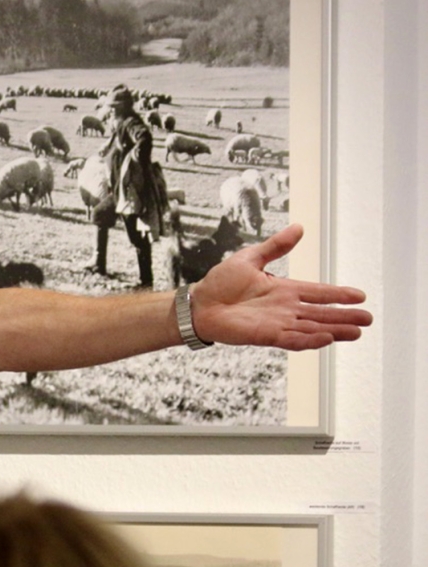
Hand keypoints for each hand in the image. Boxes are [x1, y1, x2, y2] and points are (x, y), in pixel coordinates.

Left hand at [191, 224, 371, 349]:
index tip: (359, 296)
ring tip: (355, 332)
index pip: (317, 292)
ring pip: (311, 328)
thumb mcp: (250, 258)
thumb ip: (275, 246)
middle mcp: (284, 308)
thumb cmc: (220, 283)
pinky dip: (308, 339)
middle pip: (320, 313)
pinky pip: (291, 339)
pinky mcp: (264, 335)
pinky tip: (326, 338)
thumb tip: (299, 227)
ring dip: (333, 330)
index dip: (338, 295)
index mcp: (283, 290)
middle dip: (344, 317)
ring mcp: (276, 323)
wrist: (198, 304)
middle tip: (367, 320)